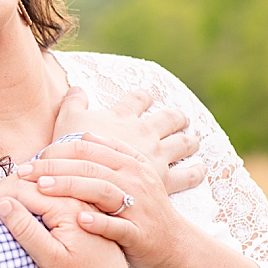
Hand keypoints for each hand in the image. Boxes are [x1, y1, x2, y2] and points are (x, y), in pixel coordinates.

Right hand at [0, 180, 134, 267]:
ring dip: (18, 185)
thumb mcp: (50, 261)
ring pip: (44, 179)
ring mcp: (82, 197)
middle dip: (4, 188)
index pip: (22, 188)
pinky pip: (55, 186)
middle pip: (32, 178)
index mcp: (67, 205)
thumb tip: (2, 202)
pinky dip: (34, 188)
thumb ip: (26, 230)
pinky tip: (22, 198)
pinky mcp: (84, 204)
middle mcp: (77, 194)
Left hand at [15, 139, 188, 267]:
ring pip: (101, 191)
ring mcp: (138, 206)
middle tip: (23, 172)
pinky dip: (99, 222)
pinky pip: (118, 225)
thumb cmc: (144, 207)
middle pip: (89, 166)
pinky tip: (79, 220)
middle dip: (53, 166)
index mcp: (129, 163)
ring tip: (42, 188)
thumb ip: (111, 153)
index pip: (87, 149)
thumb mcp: (133, 174)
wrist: (175, 243)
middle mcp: (134, 180)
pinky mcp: (139, 233)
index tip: (30, 157)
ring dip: (70, 187)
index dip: (57, 150)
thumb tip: (86, 135)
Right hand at [35, 85, 204, 196]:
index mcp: (124, 116)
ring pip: (183, 143)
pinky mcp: (164, 178)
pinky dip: (196, 172)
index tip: (148, 97)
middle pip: (169, 118)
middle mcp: (144, 132)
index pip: (138, 100)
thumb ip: (73, 102)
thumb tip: (77, 87)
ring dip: (189, 141)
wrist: (86, 180)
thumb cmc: (73, 149)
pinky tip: (200, 170)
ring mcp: (157, 154)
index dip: (144, 97)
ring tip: (194, 141)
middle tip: (182, 118)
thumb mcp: (67, 120)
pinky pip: (188, 175)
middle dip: (177, 118)